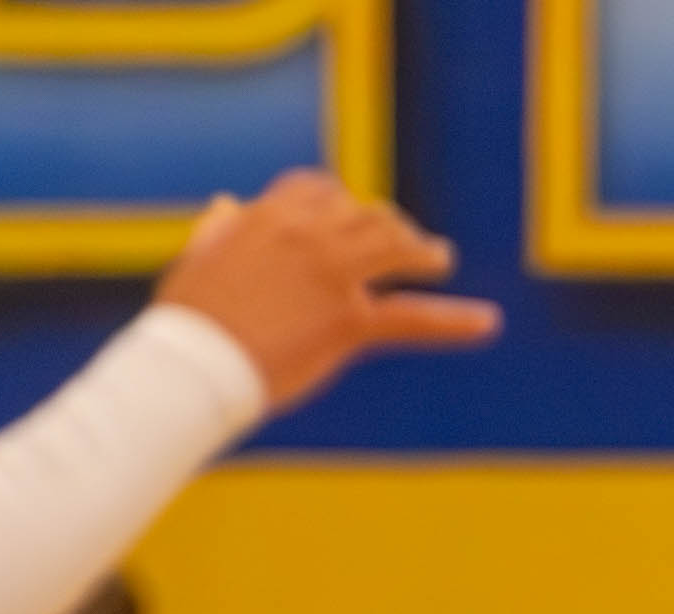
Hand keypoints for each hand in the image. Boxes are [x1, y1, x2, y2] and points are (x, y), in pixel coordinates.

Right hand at [153, 170, 500, 414]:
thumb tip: (227, 204)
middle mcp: (305, 235)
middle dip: (386, 224)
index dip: (340, 199)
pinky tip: (487, 322)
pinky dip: (455, 320)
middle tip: (404, 239)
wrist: (191, 363)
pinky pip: (413, 317)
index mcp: (265, 216)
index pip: (317, 189)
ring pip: (395, 248)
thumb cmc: (186, 321)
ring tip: (440, 259)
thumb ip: (220, 231)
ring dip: (423, 251)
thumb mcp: (198, 260)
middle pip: (364, 214)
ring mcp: (332, 274)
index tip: (350, 210)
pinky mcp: (350, 320)